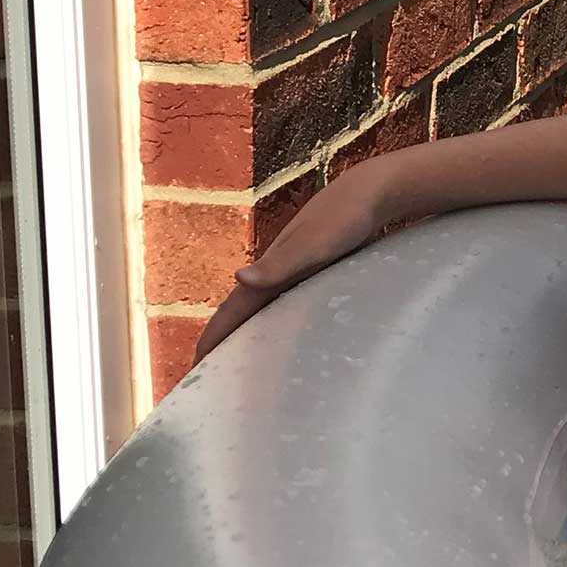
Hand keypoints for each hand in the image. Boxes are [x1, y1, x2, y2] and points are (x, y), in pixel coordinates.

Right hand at [192, 161, 393, 361]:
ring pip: (263, 308)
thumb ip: (279, 264)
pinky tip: (285, 333)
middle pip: (242, 312)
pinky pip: (287, 304)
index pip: (232, 311)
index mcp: (269, 270)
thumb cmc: (344, 218)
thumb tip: (238, 278)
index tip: (193, 369)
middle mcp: (275, 272)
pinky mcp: (315, 271)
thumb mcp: (314, 244)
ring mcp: (294, 271)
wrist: (372, 191)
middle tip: (209, 375)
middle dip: (223, 341)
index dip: (212, 338)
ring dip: (248, 332)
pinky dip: (277, 322)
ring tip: (239, 361)